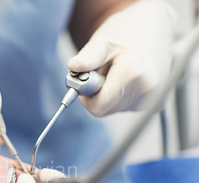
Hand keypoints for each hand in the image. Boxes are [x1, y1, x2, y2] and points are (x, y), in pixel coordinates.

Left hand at [68, 0, 174, 116]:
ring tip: (117, 71)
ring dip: (109, 94)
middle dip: (98, 93)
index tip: (86, 81)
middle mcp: (146, 90)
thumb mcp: (103, 40)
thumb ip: (88, 57)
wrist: (156, 26)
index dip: (86, 97)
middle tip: (103, 71)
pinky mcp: (155, 101)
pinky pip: (126, 107)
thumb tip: (73, 66)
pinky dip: (120, 95)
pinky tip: (127, 77)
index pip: (99, 106)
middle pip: (106, 108)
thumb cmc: (127, 31)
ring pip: (115, 109)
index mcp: (133, 74)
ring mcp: (153, 97)